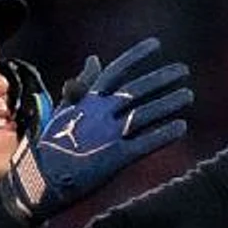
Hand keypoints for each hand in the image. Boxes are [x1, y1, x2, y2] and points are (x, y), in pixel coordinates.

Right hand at [1, 38, 192, 224]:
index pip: (115, 71)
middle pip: (137, 90)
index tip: (156, 44)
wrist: (39, 183)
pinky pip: (146, 144)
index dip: (136, 56)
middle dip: (162, 78)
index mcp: (86, 102)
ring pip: (145, 114)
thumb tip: (94, 59)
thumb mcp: (63, 111)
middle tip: (183, 70)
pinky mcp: (115, 159)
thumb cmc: (49, 147)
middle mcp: (99, 115)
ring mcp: (108, 136)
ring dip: (169, 103)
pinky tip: (182, 127)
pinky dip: (165, 134)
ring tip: (188, 96)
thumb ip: (82, 86)